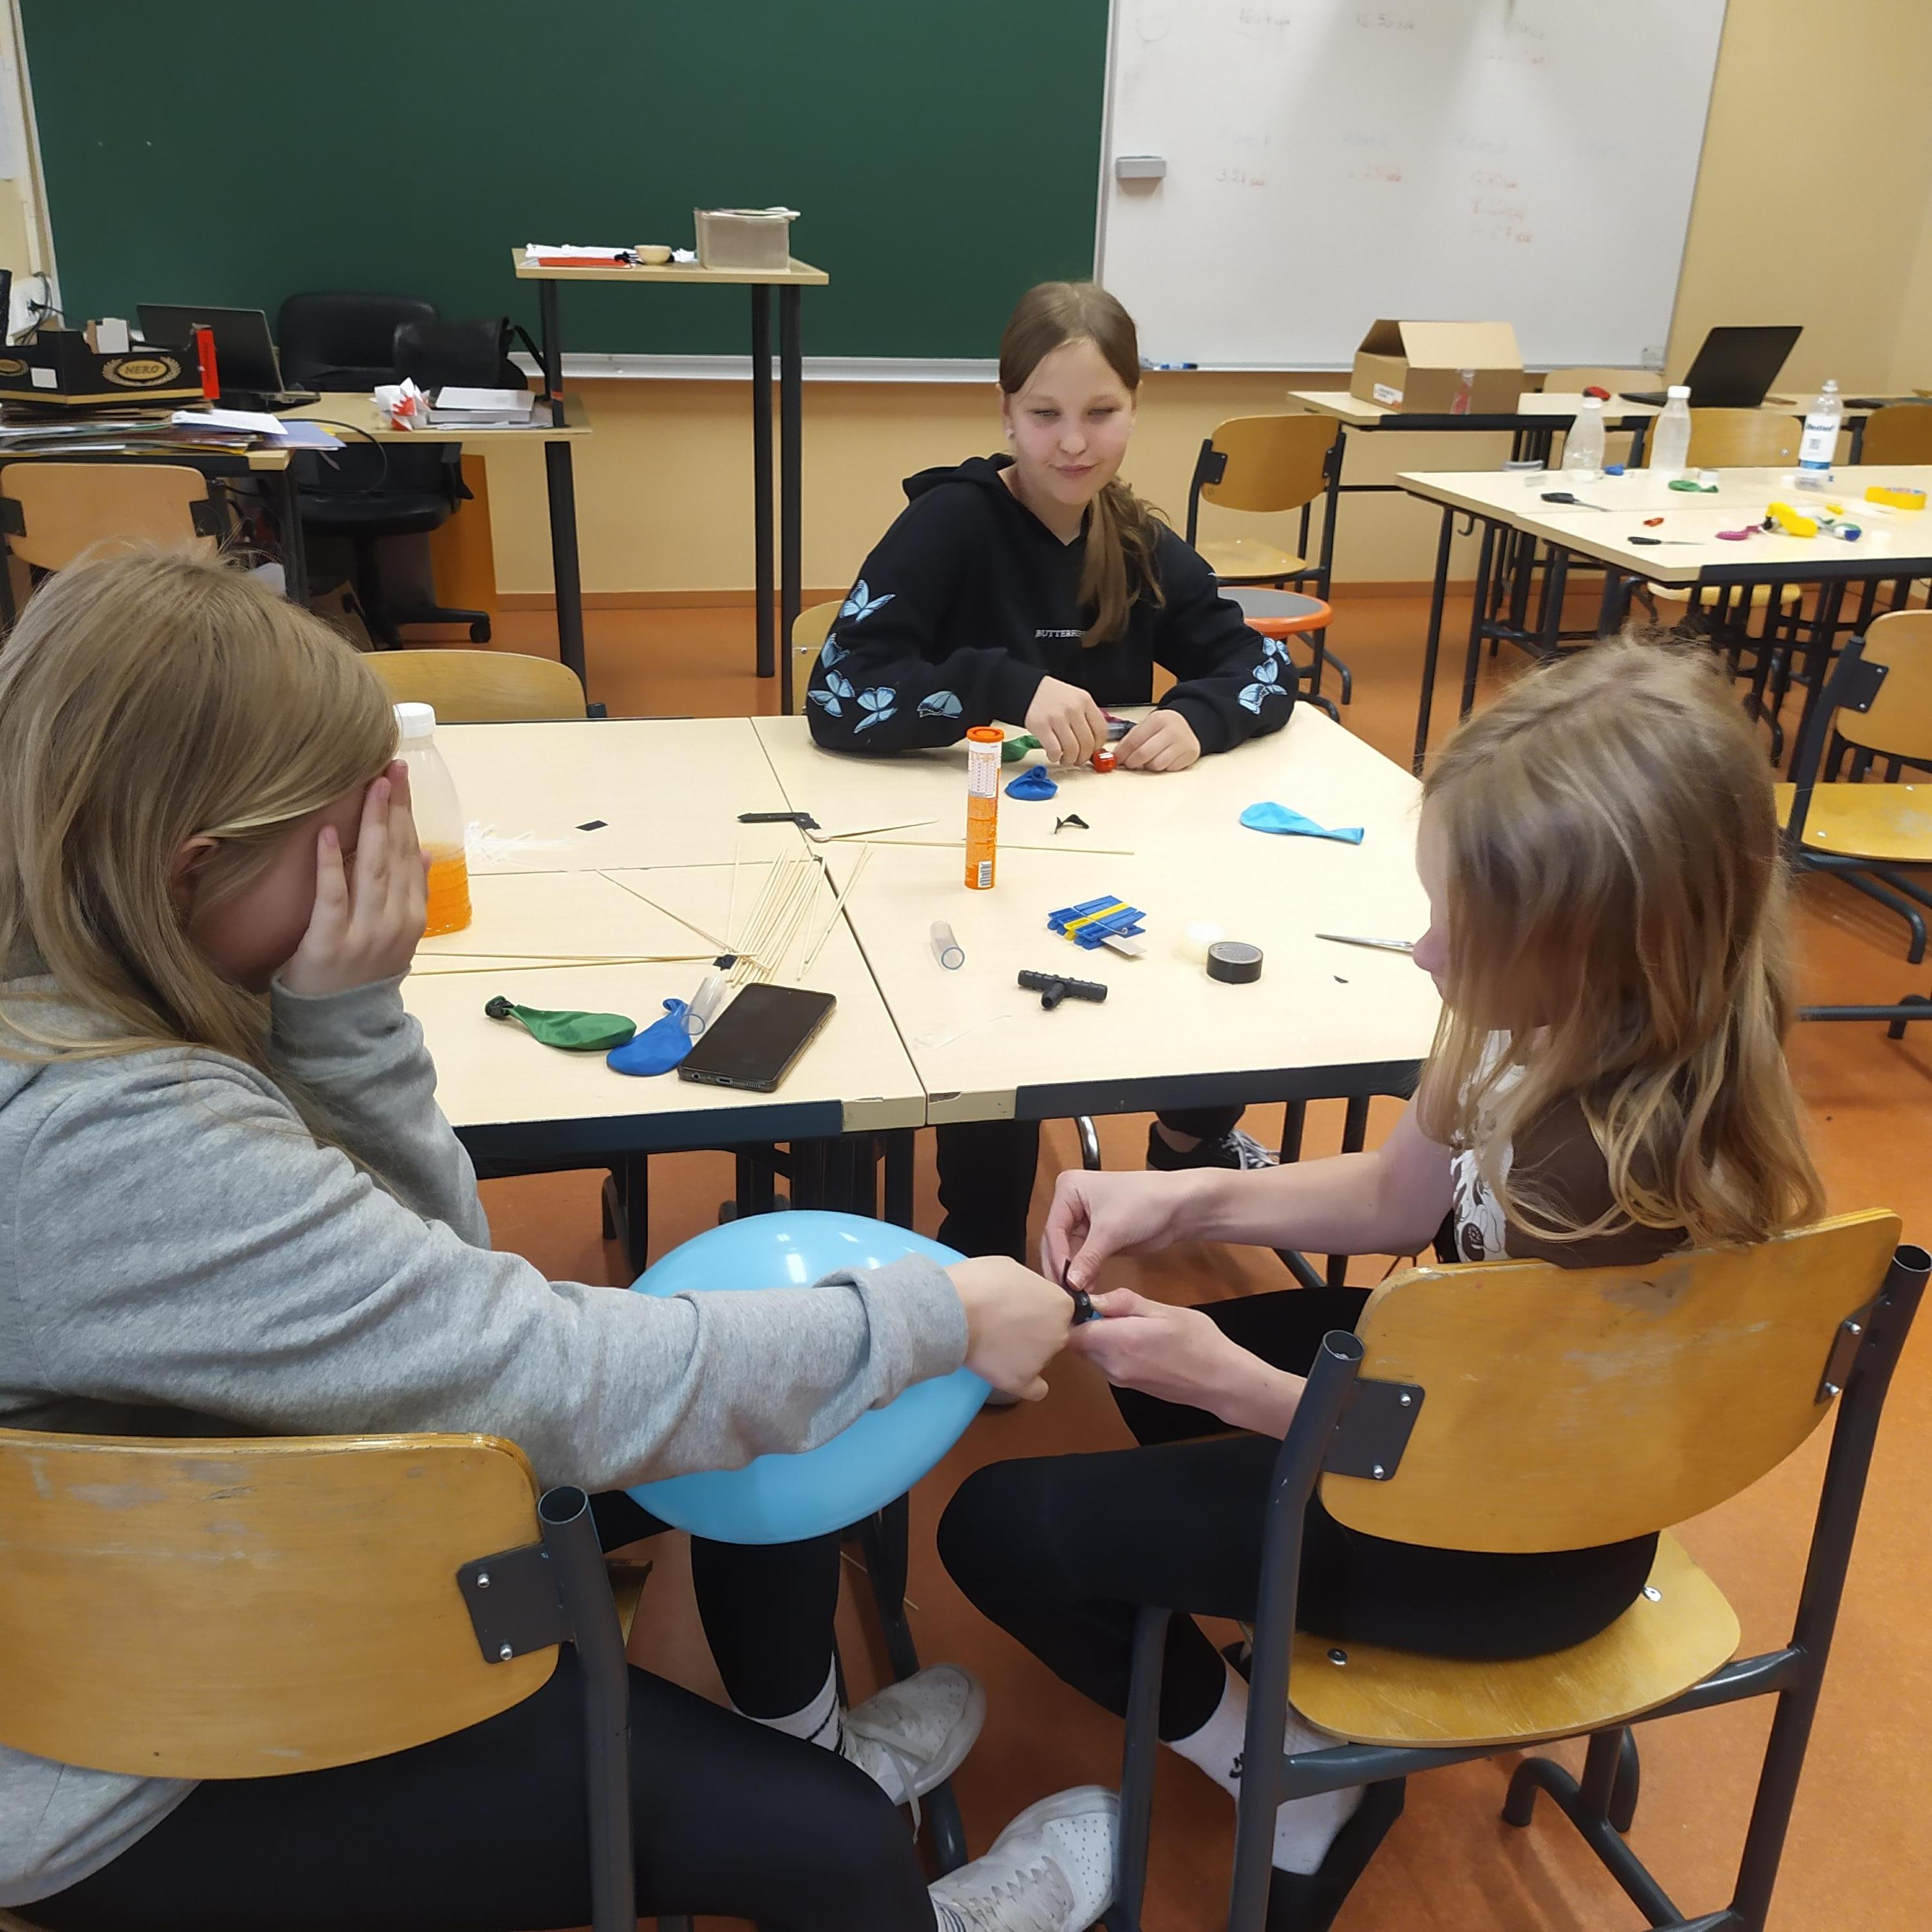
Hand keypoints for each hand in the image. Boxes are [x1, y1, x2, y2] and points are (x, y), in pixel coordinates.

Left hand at [281, 763, 428, 996]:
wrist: (342, 1028)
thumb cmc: (364, 976)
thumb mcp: (398, 937)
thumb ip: (411, 895)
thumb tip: (423, 852)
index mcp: (412, 918)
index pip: (411, 855)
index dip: (407, 814)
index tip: (401, 777)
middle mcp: (394, 922)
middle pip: (395, 854)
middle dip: (394, 808)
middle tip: (390, 767)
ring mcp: (364, 932)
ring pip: (372, 869)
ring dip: (372, 824)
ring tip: (370, 788)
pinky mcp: (329, 942)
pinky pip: (332, 896)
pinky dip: (332, 864)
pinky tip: (329, 833)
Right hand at [946, 1255, 1074, 1401]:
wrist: (953, 1310)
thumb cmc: (979, 1283)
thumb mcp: (1013, 1268)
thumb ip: (1032, 1286)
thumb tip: (1028, 1295)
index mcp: (1060, 1303)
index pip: (1059, 1310)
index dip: (1039, 1308)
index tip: (1021, 1308)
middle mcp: (1059, 1333)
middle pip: (1052, 1335)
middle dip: (1034, 1330)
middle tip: (1006, 1324)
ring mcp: (1042, 1360)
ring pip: (1040, 1359)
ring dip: (1024, 1353)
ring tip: (994, 1342)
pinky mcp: (1022, 1381)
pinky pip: (1036, 1390)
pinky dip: (1027, 1384)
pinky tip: (1012, 1373)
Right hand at [1024, 677, 1109, 765]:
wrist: (1028, 689)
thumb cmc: (1052, 697)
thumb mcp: (1075, 699)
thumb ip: (1086, 717)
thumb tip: (1093, 743)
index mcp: (1084, 701)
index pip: (1101, 730)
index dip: (1098, 746)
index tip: (1092, 751)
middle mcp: (1073, 708)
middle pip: (1087, 743)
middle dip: (1083, 757)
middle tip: (1078, 759)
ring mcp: (1057, 717)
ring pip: (1072, 749)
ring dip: (1070, 759)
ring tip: (1065, 758)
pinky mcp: (1041, 726)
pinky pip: (1054, 750)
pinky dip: (1055, 757)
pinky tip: (1053, 755)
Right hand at [1041, 1167, 1194, 1292]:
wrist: (1179, 1207)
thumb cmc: (1147, 1200)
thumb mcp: (1111, 1230)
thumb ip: (1087, 1258)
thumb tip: (1071, 1282)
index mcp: (1068, 1188)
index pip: (1054, 1228)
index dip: (1058, 1257)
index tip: (1064, 1281)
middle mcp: (1072, 1203)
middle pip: (1057, 1242)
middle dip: (1063, 1267)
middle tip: (1066, 1293)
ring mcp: (1084, 1221)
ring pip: (1069, 1253)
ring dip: (1074, 1274)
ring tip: (1077, 1296)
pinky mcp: (1098, 1237)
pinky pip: (1084, 1259)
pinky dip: (1085, 1274)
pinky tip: (1088, 1290)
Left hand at [1068, 1288, 1301, 1432]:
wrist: (1221, 1381)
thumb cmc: (1199, 1340)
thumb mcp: (1164, 1311)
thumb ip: (1125, 1303)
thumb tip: (1093, 1298)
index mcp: (1119, 1341)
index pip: (1072, 1331)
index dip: (1071, 1314)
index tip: (1081, 1297)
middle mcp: (1113, 1365)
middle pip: (1078, 1343)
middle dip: (1084, 1323)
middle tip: (1103, 1303)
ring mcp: (1119, 1379)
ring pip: (1091, 1353)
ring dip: (1098, 1336)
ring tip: (1122, 1318)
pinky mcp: (1128, 1385)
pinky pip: (1106, 1363)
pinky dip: (1110, 1348)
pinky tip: (1133, 1336)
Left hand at [1116, 708, 1200, 772]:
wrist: (1187, 725)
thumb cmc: (1162, 728)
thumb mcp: (1146, 727)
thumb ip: (1130, 740)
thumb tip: (1115, 756)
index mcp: (1158, 719)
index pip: (1134, 741)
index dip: (1122, 753)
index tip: (1115, 760)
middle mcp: (1172, 730)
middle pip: (1144, 754)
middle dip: (1132, 762)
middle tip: (1129, 763)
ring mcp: (1183, 743)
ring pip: (1156, 765)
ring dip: (1147, 766)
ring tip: (1148, 759)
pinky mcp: (1190, 755)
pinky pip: (1168, 770)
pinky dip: (1162, 768)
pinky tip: (1162, 760)